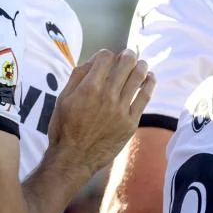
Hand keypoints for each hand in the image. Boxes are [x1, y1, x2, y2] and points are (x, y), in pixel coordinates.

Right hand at [49, 50, 154, 174]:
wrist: (74, 158)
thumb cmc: (64, 128)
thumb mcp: (63, 99)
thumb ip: (78, 77)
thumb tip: (93, 61)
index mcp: (88, 88)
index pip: (106, 57)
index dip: (107, 54)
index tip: (107, 58)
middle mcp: (107, 96)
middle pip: (126, 63)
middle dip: (128, 55)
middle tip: (129, 55)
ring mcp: (121, 109)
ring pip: (138, 77)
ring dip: (141, 65)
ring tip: (141, 63)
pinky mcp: (131, 122)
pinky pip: (145, 97)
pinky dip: (149, 83)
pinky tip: (150, 77)